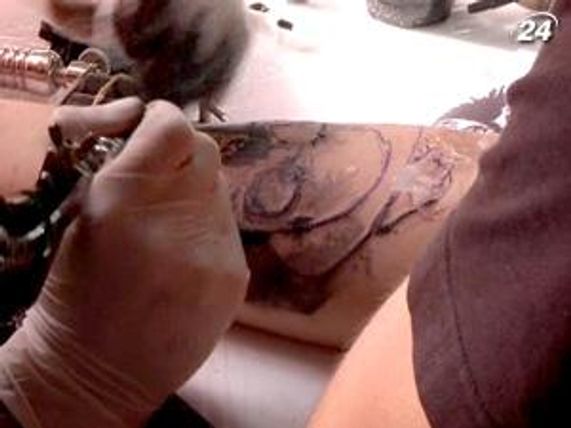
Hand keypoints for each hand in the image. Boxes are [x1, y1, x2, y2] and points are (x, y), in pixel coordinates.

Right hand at [0, 98, 248, 427]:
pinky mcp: (237, 276)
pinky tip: (186, 252)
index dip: (162, 121)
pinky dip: (209, 226)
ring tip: (172, 222)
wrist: (102, 370)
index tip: (152, 130)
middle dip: (183, 153)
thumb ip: (126, 173)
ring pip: (220, 188)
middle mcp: (179, 219)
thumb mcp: (82, 219)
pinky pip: (228, 227)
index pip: (172, 127)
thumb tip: (157, 137)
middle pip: (205, 150)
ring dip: (197, 192)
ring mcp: (215, 250)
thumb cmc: (75, 295)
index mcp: (126, 200)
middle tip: (162, 175)